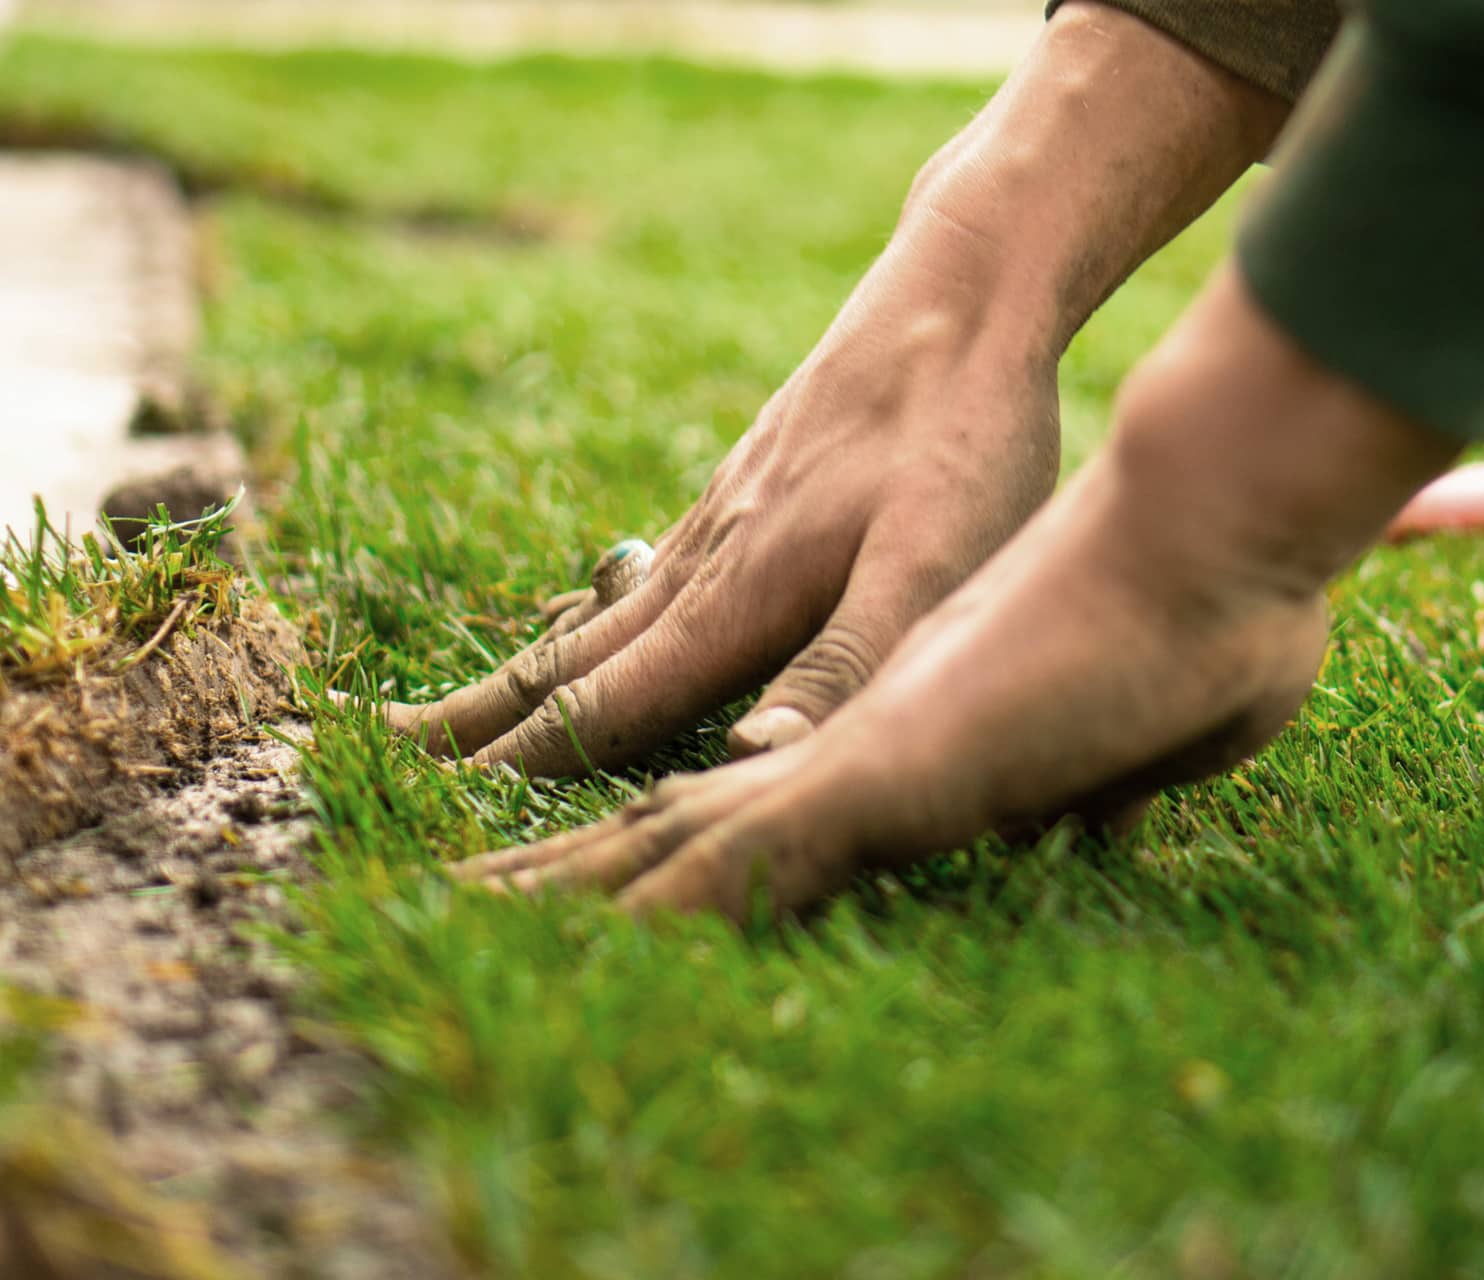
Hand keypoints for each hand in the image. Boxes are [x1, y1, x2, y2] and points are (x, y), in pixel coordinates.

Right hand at [384, 252, 1060, 773]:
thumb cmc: (960, 440)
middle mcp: (705, 563)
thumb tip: (746, 765)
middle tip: (385, 750)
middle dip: (482, 717)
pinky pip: (646, 574)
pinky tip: (600, 618)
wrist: (960, 292)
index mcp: (735, 600)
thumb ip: (842, 671)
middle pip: (574, 660)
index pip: (607, 707)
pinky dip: (595, 616)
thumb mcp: (929, 568)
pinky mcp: (750, 488)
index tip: (428, 808)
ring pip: (603, 614)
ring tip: (469, 706)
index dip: (524, 767)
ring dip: (530, 669)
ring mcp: (721, 520)